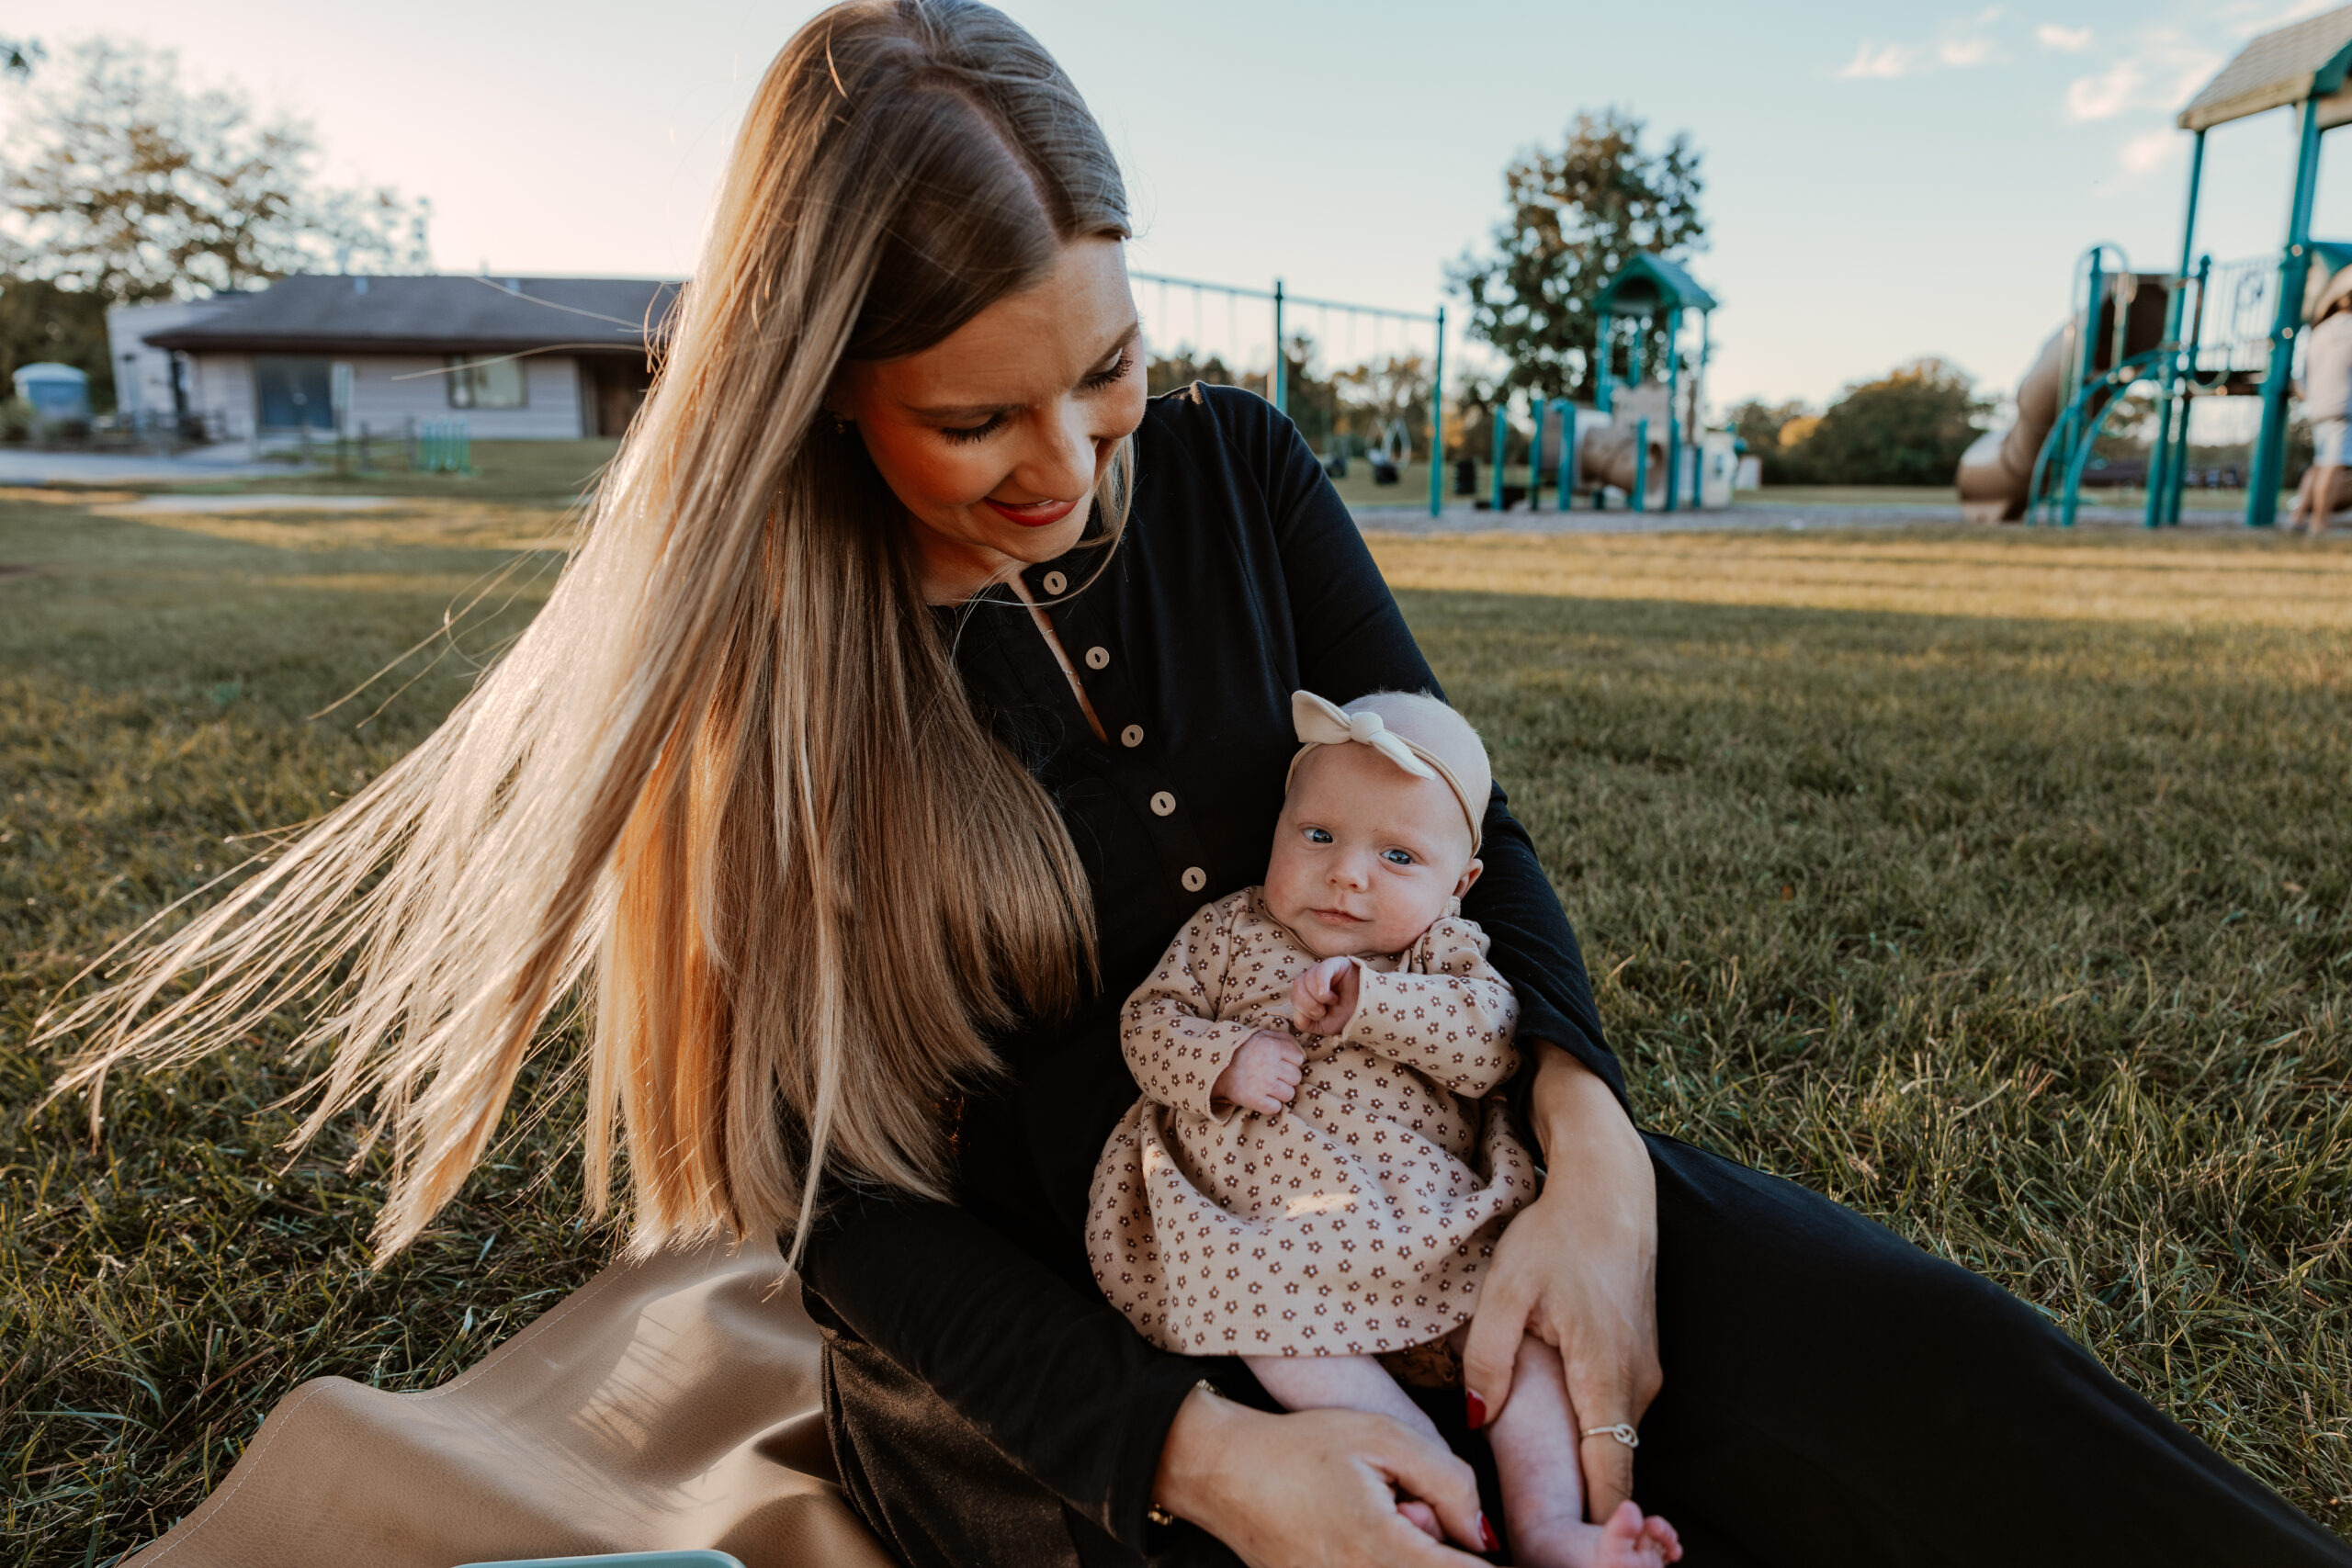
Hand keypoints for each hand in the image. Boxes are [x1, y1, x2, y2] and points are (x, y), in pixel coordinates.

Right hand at [1153, 1385, 1494, 1566]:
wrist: (1225, 1473)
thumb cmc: (1302, 1446)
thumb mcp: (1384, 1437)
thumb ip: (1450, 1483)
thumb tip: (1484, 1537)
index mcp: (1380, 1547)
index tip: (1505, 1552)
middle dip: (1443, 1553)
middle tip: (1412, 1511)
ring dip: (1413, 1558)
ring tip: (1383, 1523)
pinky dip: (1386, 1560)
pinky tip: (1362, 1536)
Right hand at [1210, 1031, 1304, 1116]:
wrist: (1215, 1067)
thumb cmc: (1242, 1049)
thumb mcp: (1261, 1035)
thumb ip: (1284, 1039)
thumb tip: (1303, 1054)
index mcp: (1272, 1047)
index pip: (1299, 1059)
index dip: (1290, 1061)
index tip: (1278, 1062)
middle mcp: (1269, 1065)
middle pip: (1296, 1078)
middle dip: (1287, 1078)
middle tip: (1272, 1075)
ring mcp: (1263, 1084)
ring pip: (1289, 1094)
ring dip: (1280, 1093)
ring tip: (1267, 1087)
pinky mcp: (1254, 1100)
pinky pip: (1275, 1108)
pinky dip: (1270, 1105)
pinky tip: (1262, 1097)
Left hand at [1290, 956, 1359, 1036]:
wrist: (1370, 1011)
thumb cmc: (1346, 1016)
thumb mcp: (1322, 1026)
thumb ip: (1304, 1022)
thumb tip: (1297, 1013)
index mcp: (1307, 993)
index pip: (1294, 998)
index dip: (1303, 1010)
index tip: (1320, 1016)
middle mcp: (1313, 979)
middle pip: (1296, 988)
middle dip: (1308, 1005)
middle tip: (1323, 1011)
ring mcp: (1323, 970)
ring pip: (1306, 980)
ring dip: (1318, 997)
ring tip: (1333, 1001)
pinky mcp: (1335, 963)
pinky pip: (1321, 970)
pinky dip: (1321, 984)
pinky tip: (1327, 995)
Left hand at [1460, 1045, 1659, 1522]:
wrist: (1612, 1190)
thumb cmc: (1558, 1234)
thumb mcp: (1507, 1288)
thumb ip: (1487, 1358)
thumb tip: (1475, 1420)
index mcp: (1606, 1374)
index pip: (1611, 1476)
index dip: (1593, 1524)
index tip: (1567, 1552)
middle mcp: (1637, 1384)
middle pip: (1615, 1470)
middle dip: (1583, 1509)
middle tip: (1540, 1537)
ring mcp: (1644, 1374)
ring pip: (1615, 1443)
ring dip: (1585, 1471)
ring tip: (1541, 1500)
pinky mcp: (1638, 1362)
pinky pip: (1615, 1417)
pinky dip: (1591, 1437)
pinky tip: (1553, 1438)